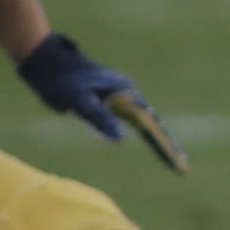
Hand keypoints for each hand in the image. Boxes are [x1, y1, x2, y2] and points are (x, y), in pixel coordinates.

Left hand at [24, 31, 185, 173]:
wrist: (46, 61)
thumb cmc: (60, 80)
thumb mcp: (78, 100)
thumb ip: (99, 118)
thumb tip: (121, 139)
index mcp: (124, 92)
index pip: (150, 125)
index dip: (164, 146)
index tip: (178, 163)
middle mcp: (126, 94)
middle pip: (153, 124)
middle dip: (168, 146)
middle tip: (182, 168)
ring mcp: (118, 97)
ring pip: (145, 122)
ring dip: (159, 140)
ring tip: (172, 158)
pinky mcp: (109, 101)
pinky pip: (133, 120)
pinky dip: (145, 133)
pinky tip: (150, 140)